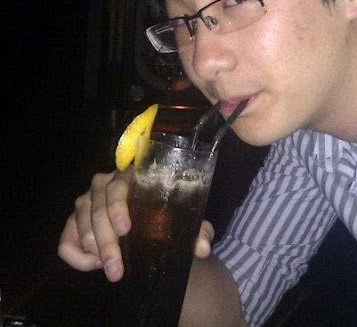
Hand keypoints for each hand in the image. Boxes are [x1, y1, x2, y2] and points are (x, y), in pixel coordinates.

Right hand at [58, 170, 215, 281]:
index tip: (126, 229)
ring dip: (94, 251)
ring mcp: (86, 200)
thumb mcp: (184, 221)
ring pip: (80, 223)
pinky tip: (94, 265)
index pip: (118, 186)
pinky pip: (65, 241)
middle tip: (118, 268)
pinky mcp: (73, 221)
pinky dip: (76, 256)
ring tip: (113, 268)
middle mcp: (104, 184)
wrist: (152, 223)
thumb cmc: (168, 215)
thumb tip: (202, 247)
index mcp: (132, 176)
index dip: (118, 206)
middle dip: (106, 243)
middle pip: (97, 209)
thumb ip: (197, 231)